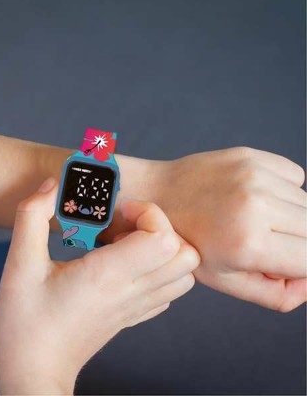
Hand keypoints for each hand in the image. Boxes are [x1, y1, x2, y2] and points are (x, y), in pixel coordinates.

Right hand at [0, 177, 198, 394]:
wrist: (34, 372)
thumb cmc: (24, 323)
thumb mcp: (18, 265)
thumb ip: (32, 217)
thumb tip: (52, 187)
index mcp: (108, 276)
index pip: (163, 238)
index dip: (148, 213)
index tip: (117, 211)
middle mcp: (131, 291)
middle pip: (186, 254)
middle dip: (161, 226)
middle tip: (126, 223)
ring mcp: (137, 307)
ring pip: (185, 274)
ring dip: (164, 248)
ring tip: (129, 241)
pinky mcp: (134, 315)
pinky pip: (169, 290)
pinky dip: (160, 270)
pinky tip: (128, 264)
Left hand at [115, 147, 305, 311]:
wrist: (158, 195)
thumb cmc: (188, 240)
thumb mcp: (224, 280)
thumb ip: (275, 294)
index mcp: (248, 244)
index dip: (302, 268)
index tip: (282, 263)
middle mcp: (256, 206)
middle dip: (300, 242)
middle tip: (268, 242)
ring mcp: (254, 176)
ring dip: (291, 217)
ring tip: (255, 219)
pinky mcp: (252, 155)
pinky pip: (294, 177)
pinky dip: (283, 191)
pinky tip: (252, 197)